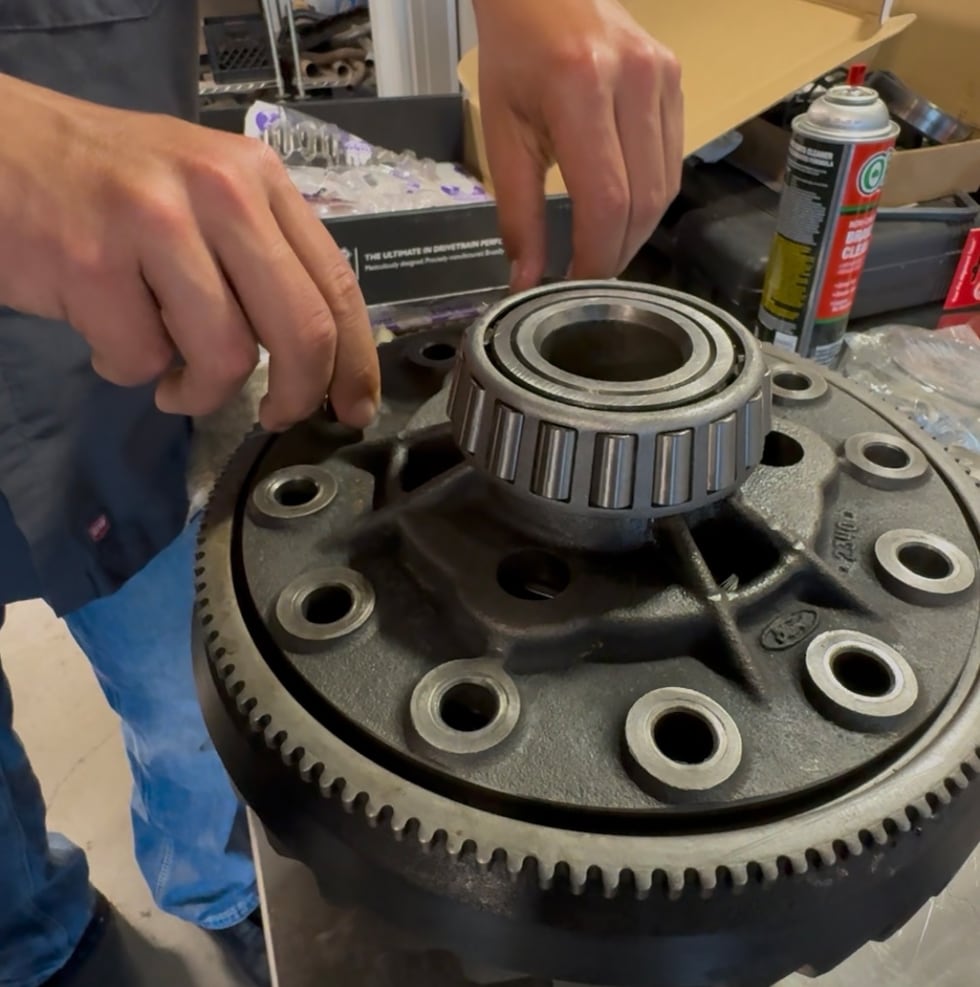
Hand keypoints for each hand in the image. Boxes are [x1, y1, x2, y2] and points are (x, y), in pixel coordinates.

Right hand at [0, 73, 378, 431]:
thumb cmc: (107, 183)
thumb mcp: (204, 196)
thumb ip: (261, 258)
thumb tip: (316, 355)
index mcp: (257, 179)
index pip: (334, 286)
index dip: (355, 361)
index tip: (353, 407)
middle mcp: (219, 191)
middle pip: (300, 330)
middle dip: (297, 395)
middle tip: (275, 416)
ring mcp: (155, 222)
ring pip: (226, 356)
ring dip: (201, 392)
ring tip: (172, 378)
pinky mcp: (91, 261)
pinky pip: (142, 359)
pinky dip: (127, 367)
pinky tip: (108, 334)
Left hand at [472, 0, 682, 289]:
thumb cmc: (515, 55)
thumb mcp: (503, 134)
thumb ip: (517, 213)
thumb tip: (525, 281)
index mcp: (580, 89)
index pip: (606, 201)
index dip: (596, 258)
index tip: (575, 288)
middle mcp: (634, 80)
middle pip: (645, 201)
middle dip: (618, 252)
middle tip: (590, 279)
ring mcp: (664, 76)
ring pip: (666, 186)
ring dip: (637, 231)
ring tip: (604, 250)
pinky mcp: (677, 79)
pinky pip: (673, 160)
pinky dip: (650, 197)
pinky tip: (622, 210)